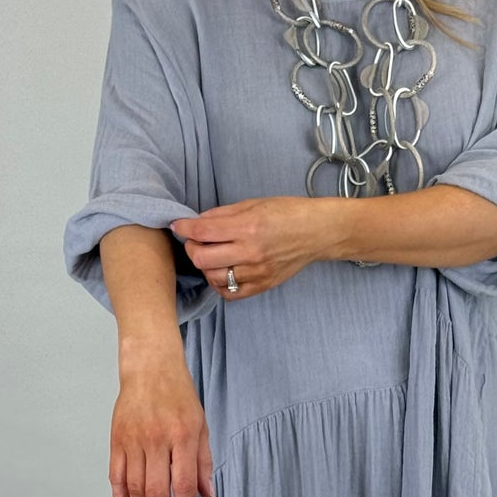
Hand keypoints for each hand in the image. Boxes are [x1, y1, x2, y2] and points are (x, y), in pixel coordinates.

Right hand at [110, 351, 213, 496]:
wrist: (150, 368)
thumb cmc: (179, 397)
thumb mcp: (201, 427)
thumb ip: (203, 463)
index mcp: (183, 436)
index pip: (183, 484)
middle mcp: (157, 439)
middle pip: (156, 490)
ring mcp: (134, 439)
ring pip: (135, 487)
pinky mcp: (117, 439)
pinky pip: (116, 475)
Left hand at [170, 196, 328, 298]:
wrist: (317, 232)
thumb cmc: (288, 213)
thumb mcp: (253, 204)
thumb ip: (222, 214)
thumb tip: (196, 222)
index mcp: (248, 226)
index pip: (202, 231)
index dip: (183, 227)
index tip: (178, 225)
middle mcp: (251, 252)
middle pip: (202, 258)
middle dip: (192, 247)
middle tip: (196, 240)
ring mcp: (257, 272)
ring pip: (213, 277)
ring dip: (205, 266)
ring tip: (211, 255)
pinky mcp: (263, 285)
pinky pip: (230, 293)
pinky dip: (219, 284)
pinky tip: (222, 271)